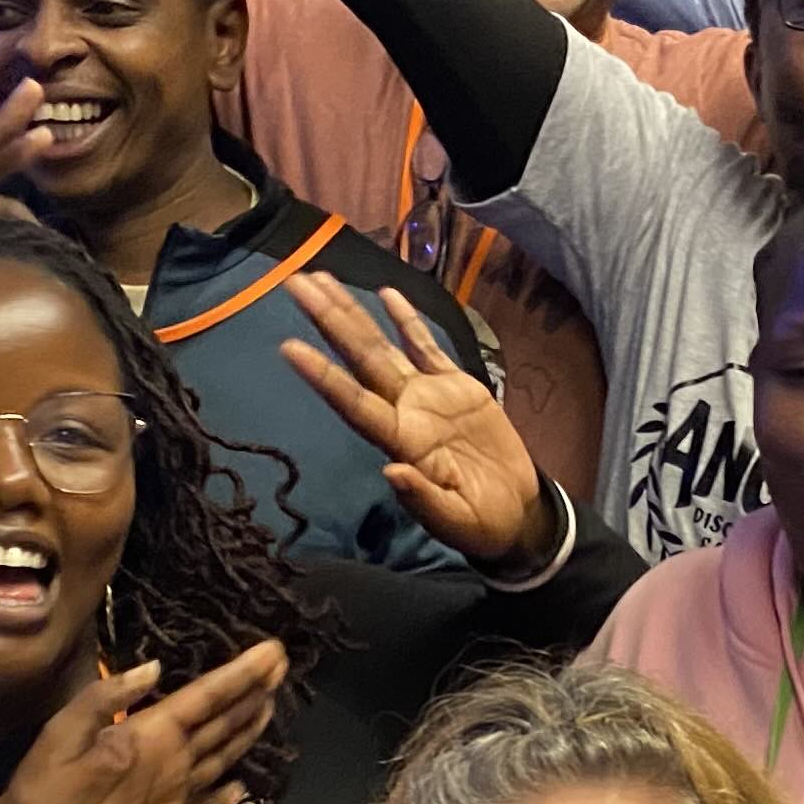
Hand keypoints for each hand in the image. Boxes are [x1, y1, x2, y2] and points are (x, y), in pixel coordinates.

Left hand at [275, 273, 551, 570]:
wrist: (514, 513)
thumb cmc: (480, 523)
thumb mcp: (455, 520)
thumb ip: (424, 499)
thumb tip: (393, 472)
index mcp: (401, 442)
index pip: (353, 402)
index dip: (323, 376)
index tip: (290, 348)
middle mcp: (405, 411)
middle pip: (359, 359)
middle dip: (328, 321)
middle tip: (296, 285)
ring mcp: (428, 396)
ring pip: (382, 346)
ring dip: (351, 314)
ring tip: (320, 280)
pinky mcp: (456, 387)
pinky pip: (425, 347)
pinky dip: (406, 321)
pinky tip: (386, 295)